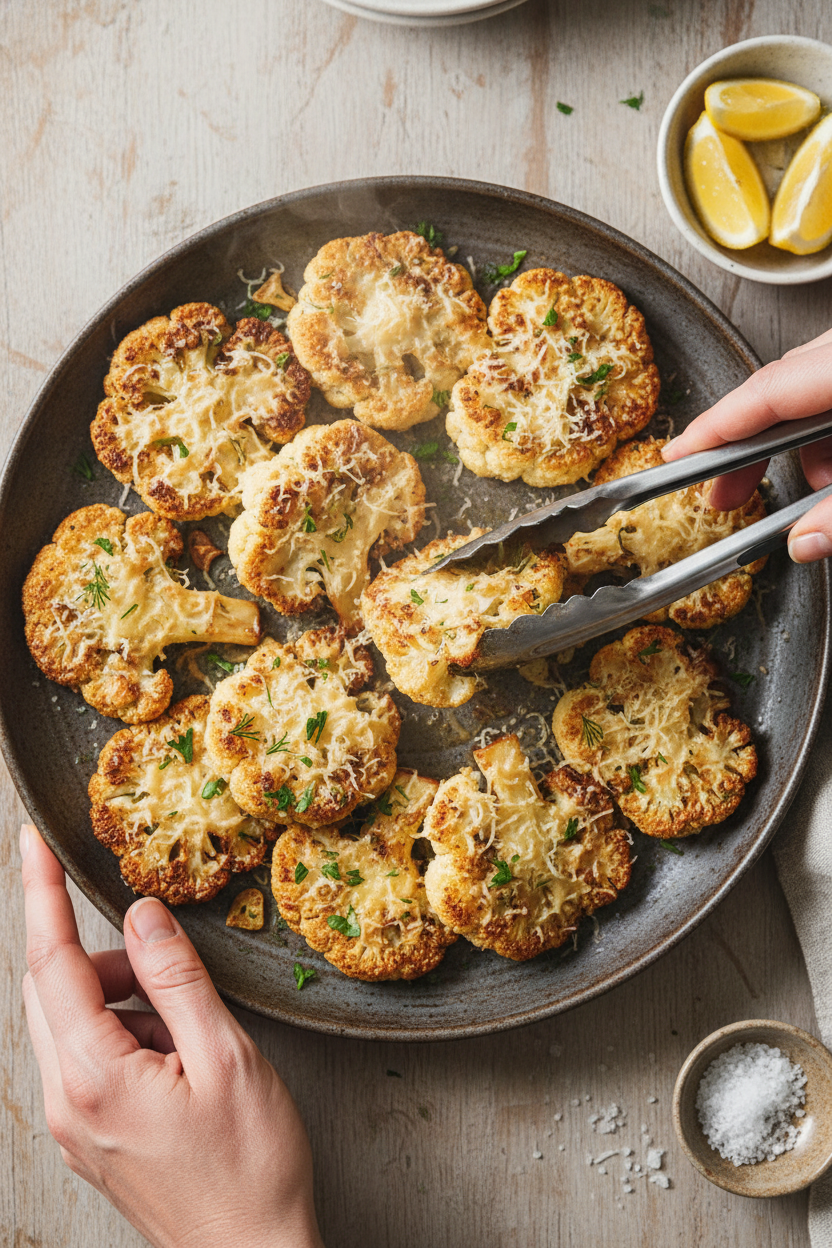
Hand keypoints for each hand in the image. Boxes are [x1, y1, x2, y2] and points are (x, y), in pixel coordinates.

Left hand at [20, 823, 323, 1247]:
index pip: (53, 961)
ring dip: (122, 996)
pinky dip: (129, 1031)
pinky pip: (90, 1056)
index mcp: (93, 1076)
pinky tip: (181, 1053)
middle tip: (158, 948)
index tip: (33, 841)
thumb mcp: (227, 1057)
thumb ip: (177, 977)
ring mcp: (76, 1123)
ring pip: (74, 1022)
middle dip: (101, 952)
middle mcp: (67, 1101)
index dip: (42, 892)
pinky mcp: (93, 1135)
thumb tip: (142, 914)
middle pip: (54, 989)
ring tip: (190, 1024)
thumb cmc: (249, 1168)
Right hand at [662, 328, 831, 562]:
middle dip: (749, 447)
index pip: (765, 391)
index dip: (714, 427)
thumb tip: (804, 543)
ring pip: (807, 387)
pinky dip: (826, 431)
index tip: (677, 455)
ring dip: (800, 445)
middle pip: (777, 387)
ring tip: (816, 490)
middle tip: (726, 495)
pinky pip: (830, 388)